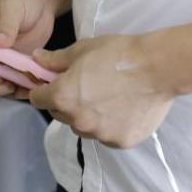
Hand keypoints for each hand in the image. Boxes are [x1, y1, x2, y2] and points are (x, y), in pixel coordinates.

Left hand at [29, 34, 173, 148]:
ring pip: (83, 127)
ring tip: (106, 98)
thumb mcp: (82, 50)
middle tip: (85, 87)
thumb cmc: (116, 53)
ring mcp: (100, 134)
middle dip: (65, 102)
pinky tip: (122, 109)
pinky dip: (109, 125)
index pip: (38, 99)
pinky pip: (106, 136)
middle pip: (60, 114)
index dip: (43, 89)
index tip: (53, 83)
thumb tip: (36, 59)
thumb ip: (55, 59)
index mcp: (62, 97)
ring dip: (86, 116)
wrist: (156, 69)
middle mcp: (77, 121)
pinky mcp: (120, 142)